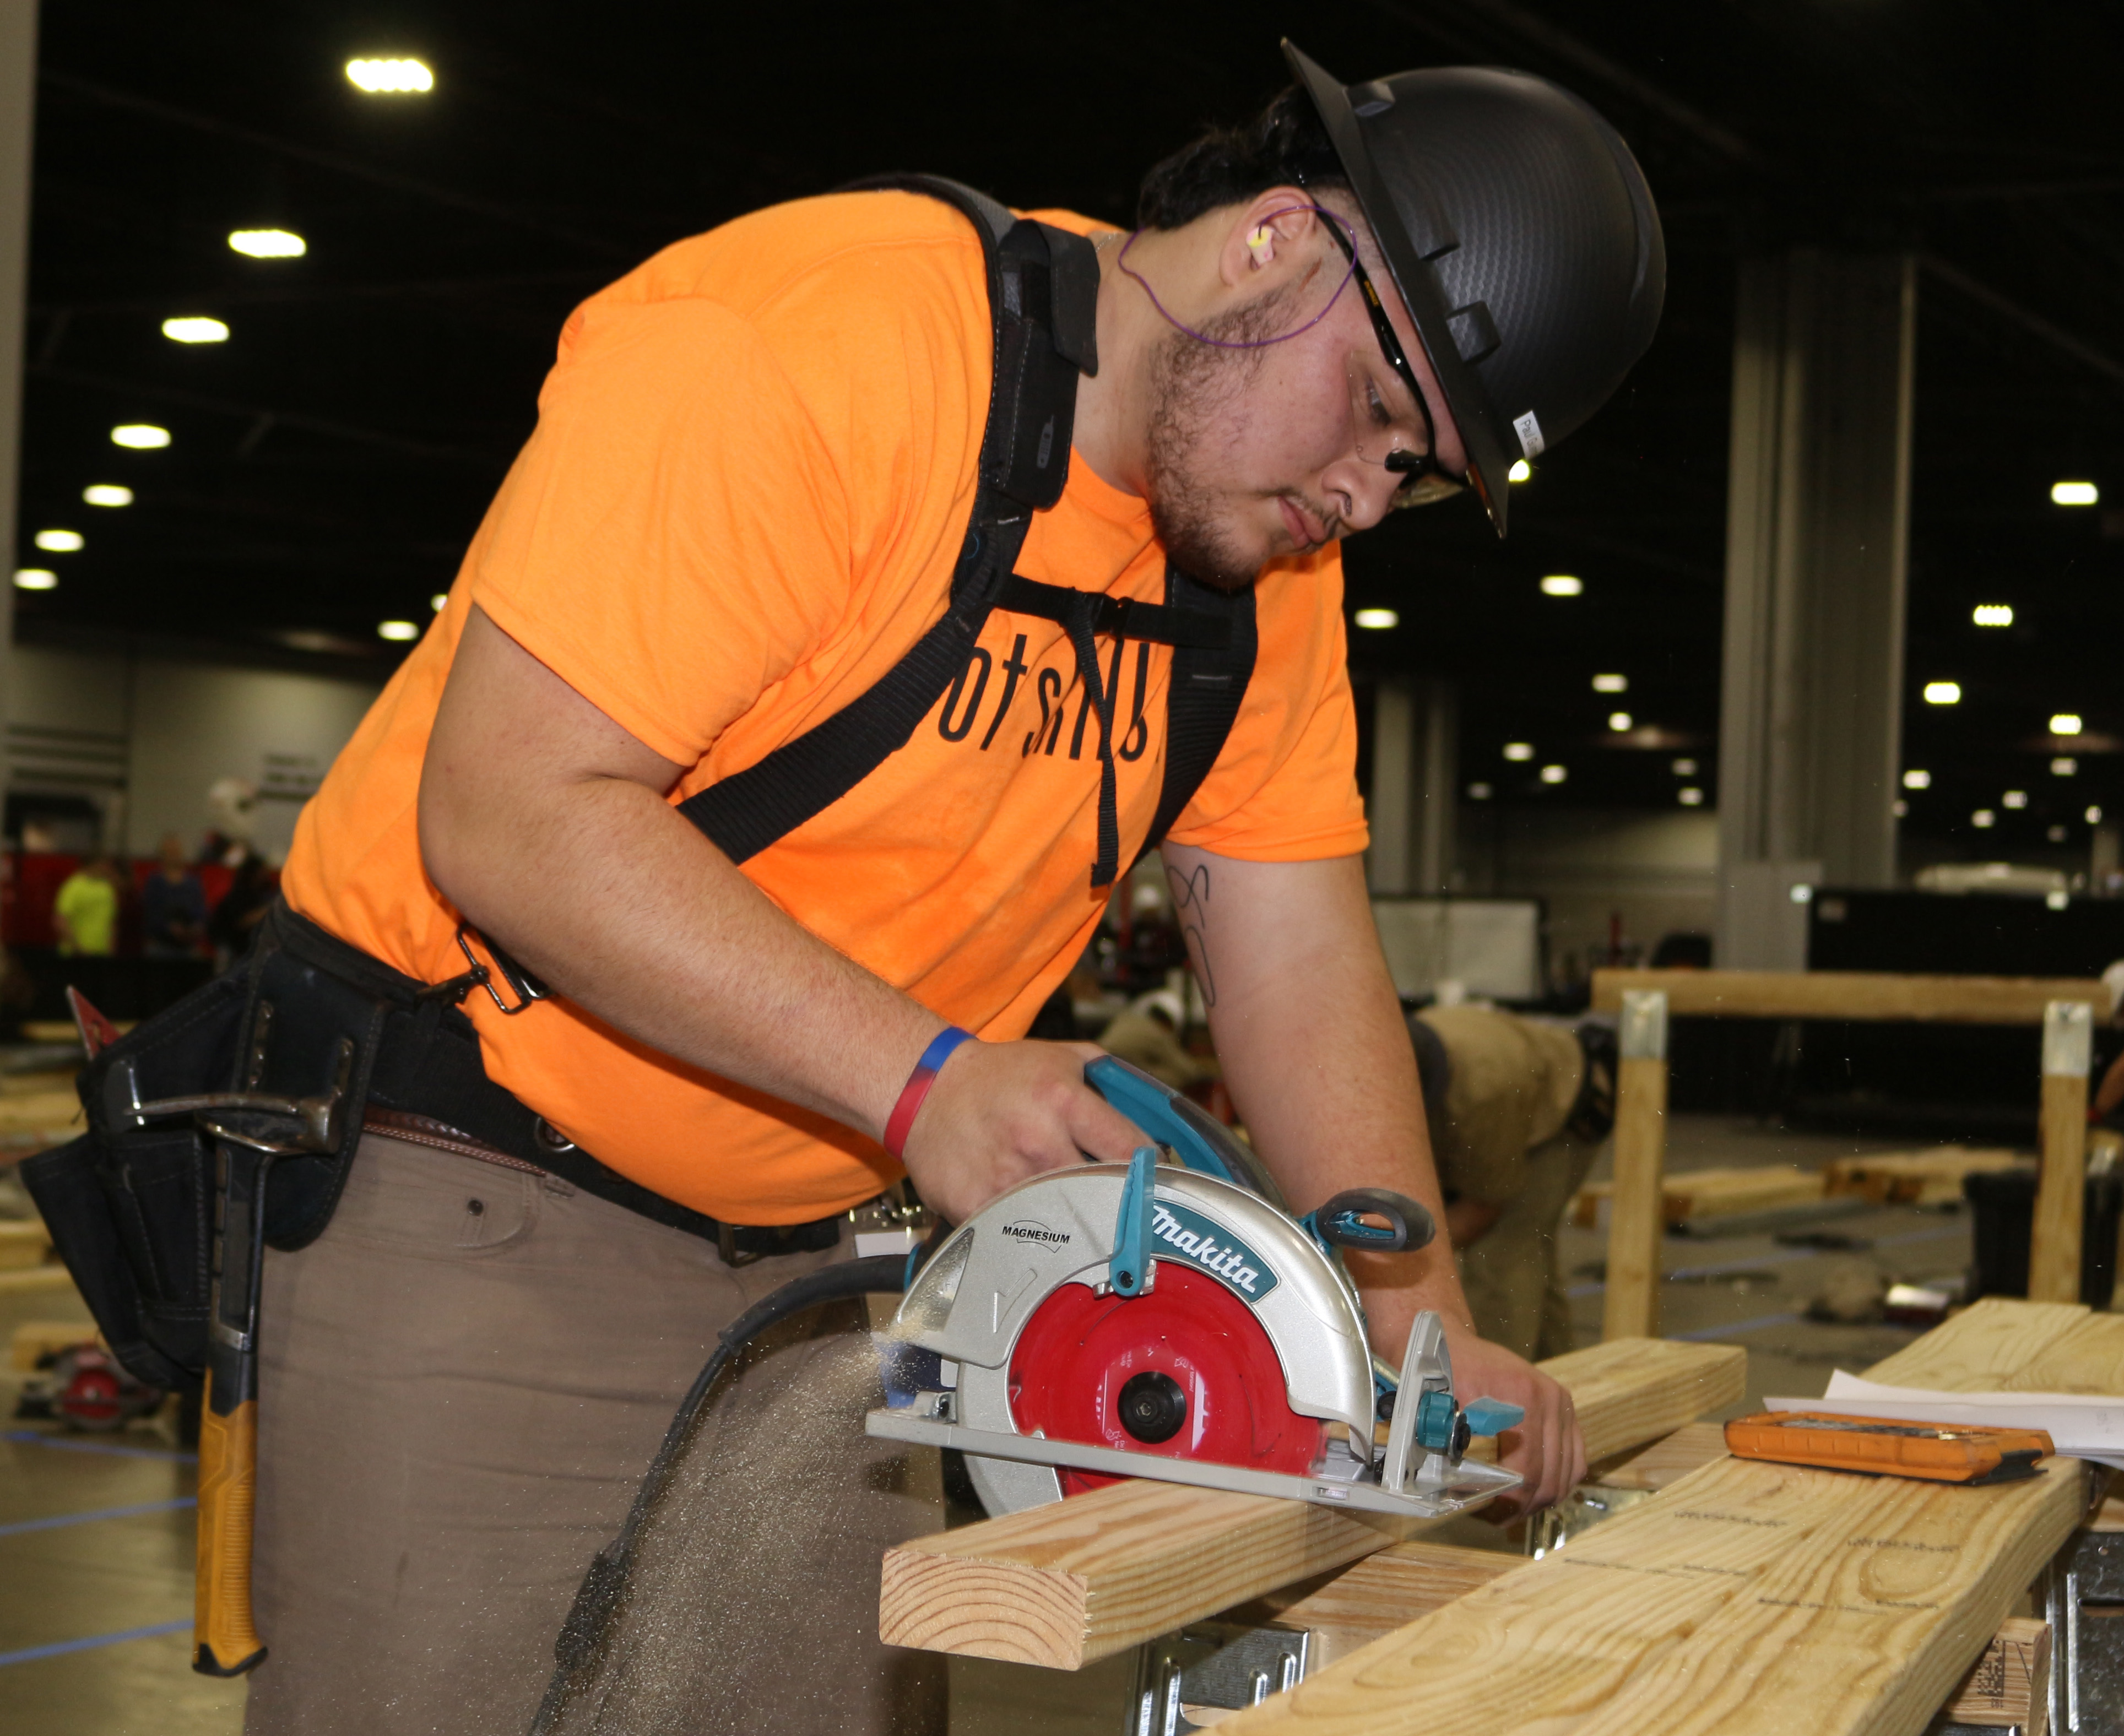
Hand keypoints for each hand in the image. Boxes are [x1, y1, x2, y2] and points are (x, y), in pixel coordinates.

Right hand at [897, 1038, 1146, 1222]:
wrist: (926, 1089)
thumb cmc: (1000, 1076)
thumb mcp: (1063, 1057)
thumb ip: (1113, 1080)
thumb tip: (1161, 1116)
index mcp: (1062, 1100)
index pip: (1130, 1149)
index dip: (1150, 1170)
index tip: (1155, 1182)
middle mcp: (1037, 1139)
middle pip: (1103, 1191)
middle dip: (1117, 1201)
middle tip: (1124, 1209)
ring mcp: (1005, 1176)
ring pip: (1065, 1218)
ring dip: (1076, 1220)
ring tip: (1077, 1213)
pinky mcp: (976, 1204)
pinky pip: (1020, 1231)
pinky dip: (1032, 1231)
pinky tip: (1031, 1218)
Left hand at [1446, 1329, 1585, 1517]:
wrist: (1447, 1337)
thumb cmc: (1437, 1370)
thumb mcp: (1435, 1406)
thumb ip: (1448, 1446)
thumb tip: (1461, 1493)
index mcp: (1521, 1397)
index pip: (1527, 1471)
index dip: (1507, 1501)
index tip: (1485, 1513)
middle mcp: (1549, 1398)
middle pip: (1550, 1477)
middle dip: (1523, 1506)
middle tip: (1495, 1517)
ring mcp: (1560, 1401)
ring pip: (1566, 1473)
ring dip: (1541, 1497)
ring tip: (1510, 1507)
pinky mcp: (1563, 1405)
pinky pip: (1575, 1457)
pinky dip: (1558, 1480)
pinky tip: (1533, 1491)